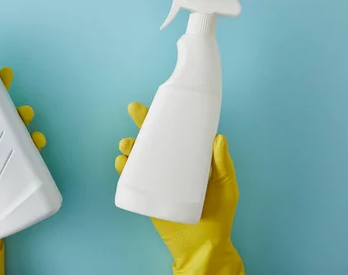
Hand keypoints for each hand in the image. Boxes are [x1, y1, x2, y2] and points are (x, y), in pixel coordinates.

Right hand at [115, 102, 244, 274]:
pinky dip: (124, 168)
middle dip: (143, 123)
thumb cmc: (219, 214)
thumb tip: (218, 137)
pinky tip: (122, 162)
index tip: (161, 103)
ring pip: (140, 156)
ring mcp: (159, 179)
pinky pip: (132, 178)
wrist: (202, 245)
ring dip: (130, 146)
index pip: (178, 134)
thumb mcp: (225, 186)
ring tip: (126, 144)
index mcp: (191, 159)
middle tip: (134, 108)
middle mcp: (173, 165)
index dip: (169, 118)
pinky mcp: (148, 194)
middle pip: (155, 139)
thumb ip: (222, 164)